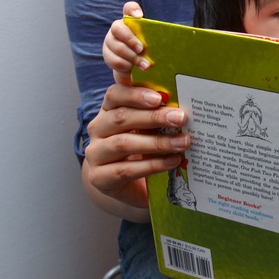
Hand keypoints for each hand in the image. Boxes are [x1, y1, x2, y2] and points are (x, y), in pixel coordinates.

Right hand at [83, 68, 191, 219]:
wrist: (127, 185)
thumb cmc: (141, 149)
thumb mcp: (148, 128)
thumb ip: (157, 114)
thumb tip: (182, 107)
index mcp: (108, 109)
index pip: (115, 94)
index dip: (133, 93)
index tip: (158, 97)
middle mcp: (97, 128)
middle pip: (121, 117)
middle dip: (154, 117)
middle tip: (180, 118)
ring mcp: (95, 153)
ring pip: (123, 144)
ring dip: (157, 143)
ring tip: (183, 142)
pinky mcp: (99, 177)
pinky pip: (127, 169)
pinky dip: (153, 165)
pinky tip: (173, 161)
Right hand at [103, 1, 149, 78]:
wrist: (135, 70)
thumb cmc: (147, 53)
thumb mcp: (153, 44)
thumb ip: (155, 38)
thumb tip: (171, 39)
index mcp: (130, 21)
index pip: (129, 8)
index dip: (133, 9)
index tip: (140, 16)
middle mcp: (118, 28)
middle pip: (117, 28)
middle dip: (130, 39)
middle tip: (142, 49)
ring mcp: (110, 41)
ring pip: (117, 46)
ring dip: (132, 57)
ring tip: (145, 65)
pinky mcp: (108, 55)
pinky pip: (114, 60)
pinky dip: (126, 65)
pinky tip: (133, 69)